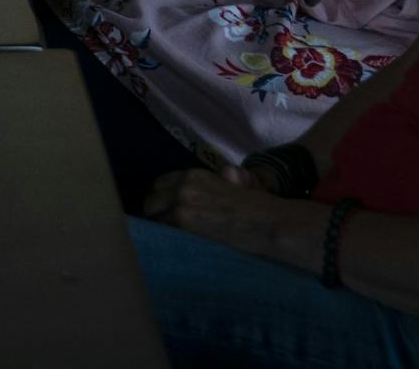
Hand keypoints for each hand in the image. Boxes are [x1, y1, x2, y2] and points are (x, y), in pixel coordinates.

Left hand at [142, 168, 302, 259]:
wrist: (268, 224)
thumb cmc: (258, 207)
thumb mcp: (240, 184)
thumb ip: (228, 178)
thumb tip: (228, 173)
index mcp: (194, 175)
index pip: (160, 184)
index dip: (161, 198)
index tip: (164, 210)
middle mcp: (183, 187)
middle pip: (150, 200)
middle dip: (155, 213)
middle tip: (162, 227)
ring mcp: (181, 205)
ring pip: (152, 216)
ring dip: (157, 226)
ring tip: (165, 239)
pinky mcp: (184, 224)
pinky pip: (161, 231)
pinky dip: (163, 237)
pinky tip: (169, 246)